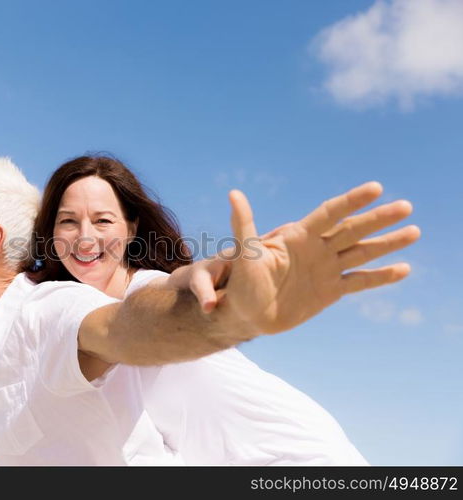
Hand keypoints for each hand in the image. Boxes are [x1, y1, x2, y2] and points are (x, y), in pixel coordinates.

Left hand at [214, 181, 419, 334]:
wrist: (247, 314)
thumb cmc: (242, 282)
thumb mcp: (244, 253)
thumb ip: (244, 224)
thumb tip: (233, 194)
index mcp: (299, 237)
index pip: (330, 213)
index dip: (352, 201)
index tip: (376, 188)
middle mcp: (317, 249)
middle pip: (353, 229)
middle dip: (378, 219)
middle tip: (406, 206)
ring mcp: (326, 269)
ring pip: (362, 252)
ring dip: (387, 243)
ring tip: (414, 231)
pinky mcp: (330, 291)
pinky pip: (359, 282)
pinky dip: (380, 277)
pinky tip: (403, 269)